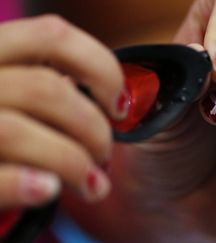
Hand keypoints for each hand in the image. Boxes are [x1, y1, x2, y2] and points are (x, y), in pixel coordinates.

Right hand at [0, 15, 125, 207]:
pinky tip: (49, 191)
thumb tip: (115, 100)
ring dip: (72, 163)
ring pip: (15, 131)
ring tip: (93, 186)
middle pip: (44, 89)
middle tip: (104, 156)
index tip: (119, 106)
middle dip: (92, 129)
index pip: (52, 35)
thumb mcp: (20, 94)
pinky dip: (27, 184)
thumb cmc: (9, 134)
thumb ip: (52, 87)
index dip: (100, 68)